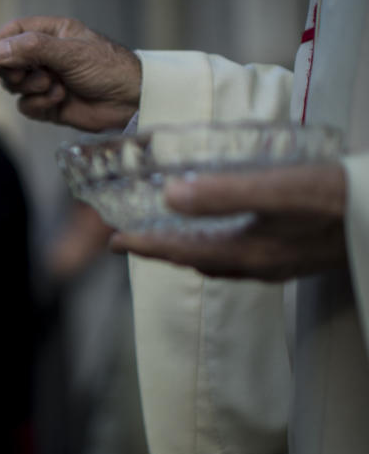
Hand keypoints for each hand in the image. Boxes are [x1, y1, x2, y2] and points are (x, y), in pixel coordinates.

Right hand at [0, 16, 140, 131]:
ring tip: (54, 86)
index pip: (13, 32)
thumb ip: (32, 49)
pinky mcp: (47, 105)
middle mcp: (45, 56)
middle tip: (26, 75)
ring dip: (31, 88)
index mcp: (51, 33)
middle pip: (8, 62)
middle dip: (14, 71)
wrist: (130, 101)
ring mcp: (45, 81)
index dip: (0, 44)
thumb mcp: (70, 52)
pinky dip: (39, 104)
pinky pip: (26, 106)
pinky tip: (59, 100)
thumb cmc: (107, 67)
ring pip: (15, 86)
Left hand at [109, 164, 347, 280]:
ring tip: (170, 238)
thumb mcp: (278, 188)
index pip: (181, 252)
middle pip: (196, 261)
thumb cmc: (339, 196)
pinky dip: (221, 247)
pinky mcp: (299, 254)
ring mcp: (281, 263)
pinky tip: (229, 234)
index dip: (145, 246)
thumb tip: (170, 196)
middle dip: (161, 251)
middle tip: (131, 241)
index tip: (113, 241)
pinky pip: (245, 257)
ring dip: (190, 251)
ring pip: (220, 262)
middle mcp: (260, 265)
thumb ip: (225, 194)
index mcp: (248, 253)